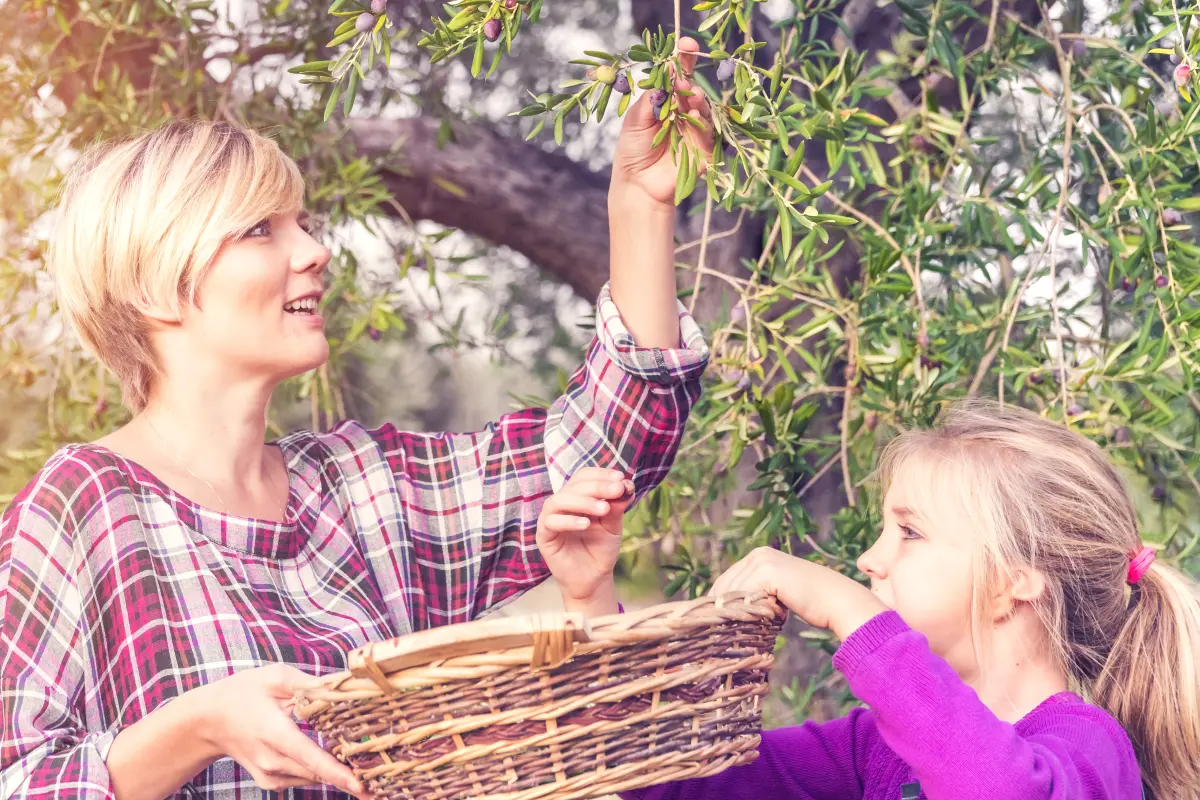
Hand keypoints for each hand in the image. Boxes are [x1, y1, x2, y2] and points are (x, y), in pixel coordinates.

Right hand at [197, 664, 367, 797]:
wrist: (207, 721)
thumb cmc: (242, 693)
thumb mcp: (276, 677)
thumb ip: (311, 684)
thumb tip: (345, 684)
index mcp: (275, 733)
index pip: (311, 757)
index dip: (338, 772)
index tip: (361, 784)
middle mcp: (272, 760)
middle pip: (319, 771)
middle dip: (349, 771)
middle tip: (379, 768)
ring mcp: (270, 775)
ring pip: (314, 775)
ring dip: (336, 768)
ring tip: (359, 756)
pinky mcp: (271, 781)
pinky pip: (304, 777)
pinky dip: (319, 768)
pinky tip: (328, 754)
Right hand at [537, 467, 634, 615]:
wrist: (594, 578)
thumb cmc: (601, 548)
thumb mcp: (613, 525)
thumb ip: (616, 506)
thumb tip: (625, 486)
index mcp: (578, 496)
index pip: (585, 476)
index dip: (601, 474)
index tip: (621, 479)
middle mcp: (563, 503)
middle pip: (574, 485)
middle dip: (598, 486)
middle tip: (617, 490)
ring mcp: (551, 518)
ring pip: (560, 500)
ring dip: (584, 501)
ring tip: (604, 509)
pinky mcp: (544, 535)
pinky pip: (552, 522)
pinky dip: (569, 520)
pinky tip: (586, 524)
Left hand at [610, 36, 714, 206]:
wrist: (639, 186)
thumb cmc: (633, 152)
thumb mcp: (635, 119)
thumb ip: (651, 97)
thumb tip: (668, 71)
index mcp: (665, 102)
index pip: (677, 76)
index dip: (683, 59)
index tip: (686, 45)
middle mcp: (682, 112)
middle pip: (693, 87)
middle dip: (689, 79)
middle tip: (680, 81)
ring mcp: (696, 129)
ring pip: (703, 105)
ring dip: (696, 98)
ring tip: (687, 98)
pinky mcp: (705, 147)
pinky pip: (710, 129)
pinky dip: (702, 119)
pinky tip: (692, 115)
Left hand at [709, 547, 886, 640]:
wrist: (837, 601)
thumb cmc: (811, 603)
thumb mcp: (777, 594)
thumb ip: (758, 594)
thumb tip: (728, 610)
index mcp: (759, 556)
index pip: (726, 580)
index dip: (718, 603)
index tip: (714, 622)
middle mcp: (758, 554)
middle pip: (724, 585)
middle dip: (719, 608)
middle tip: (719, 630)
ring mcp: (762, 561)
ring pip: (731, 593)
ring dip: (732, 613)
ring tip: (737, 629)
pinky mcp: (768, 572)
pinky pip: (743, 596)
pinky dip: (742, 612)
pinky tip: (748, 625)